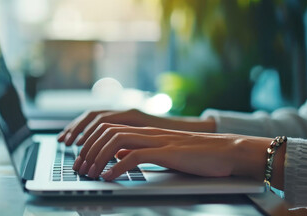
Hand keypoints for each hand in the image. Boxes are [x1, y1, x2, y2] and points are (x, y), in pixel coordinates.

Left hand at [73, 123, 275, 184]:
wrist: (227, 150)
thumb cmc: (198, 155)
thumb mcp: (163, 151)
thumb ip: (141, 150)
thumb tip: (119, 155)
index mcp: (146, 131)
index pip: (108, 127)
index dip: (89, 140)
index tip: (80, 157)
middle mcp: (148, 131)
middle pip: (107, 131)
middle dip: (87, 148)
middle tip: (79, 167)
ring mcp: (157, 140)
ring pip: (116, 141)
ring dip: (98, 157)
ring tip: (89, 173)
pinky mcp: (167, 152)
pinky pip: (135, 156)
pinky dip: (118, 167)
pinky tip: (110, 178)